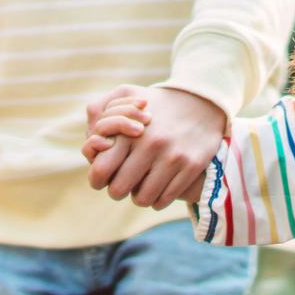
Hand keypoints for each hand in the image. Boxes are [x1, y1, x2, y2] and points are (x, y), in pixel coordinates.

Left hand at [83, 84, 225, 207]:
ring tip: (141, 186)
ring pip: (143, 199)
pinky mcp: (191, 166)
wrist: (202, 101)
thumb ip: (100, 109)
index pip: (101, 171)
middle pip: (119, 190)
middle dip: (117, 189)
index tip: (103, 177)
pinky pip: (165, 198)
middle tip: (123, 183)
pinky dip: (158, 199)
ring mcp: (173, 157)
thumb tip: (91, 139)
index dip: (97, 178)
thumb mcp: (126, 94)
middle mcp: (151, 145)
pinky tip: (158, 188)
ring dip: (139, 196)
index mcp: (130, 131)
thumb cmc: (156, 102)